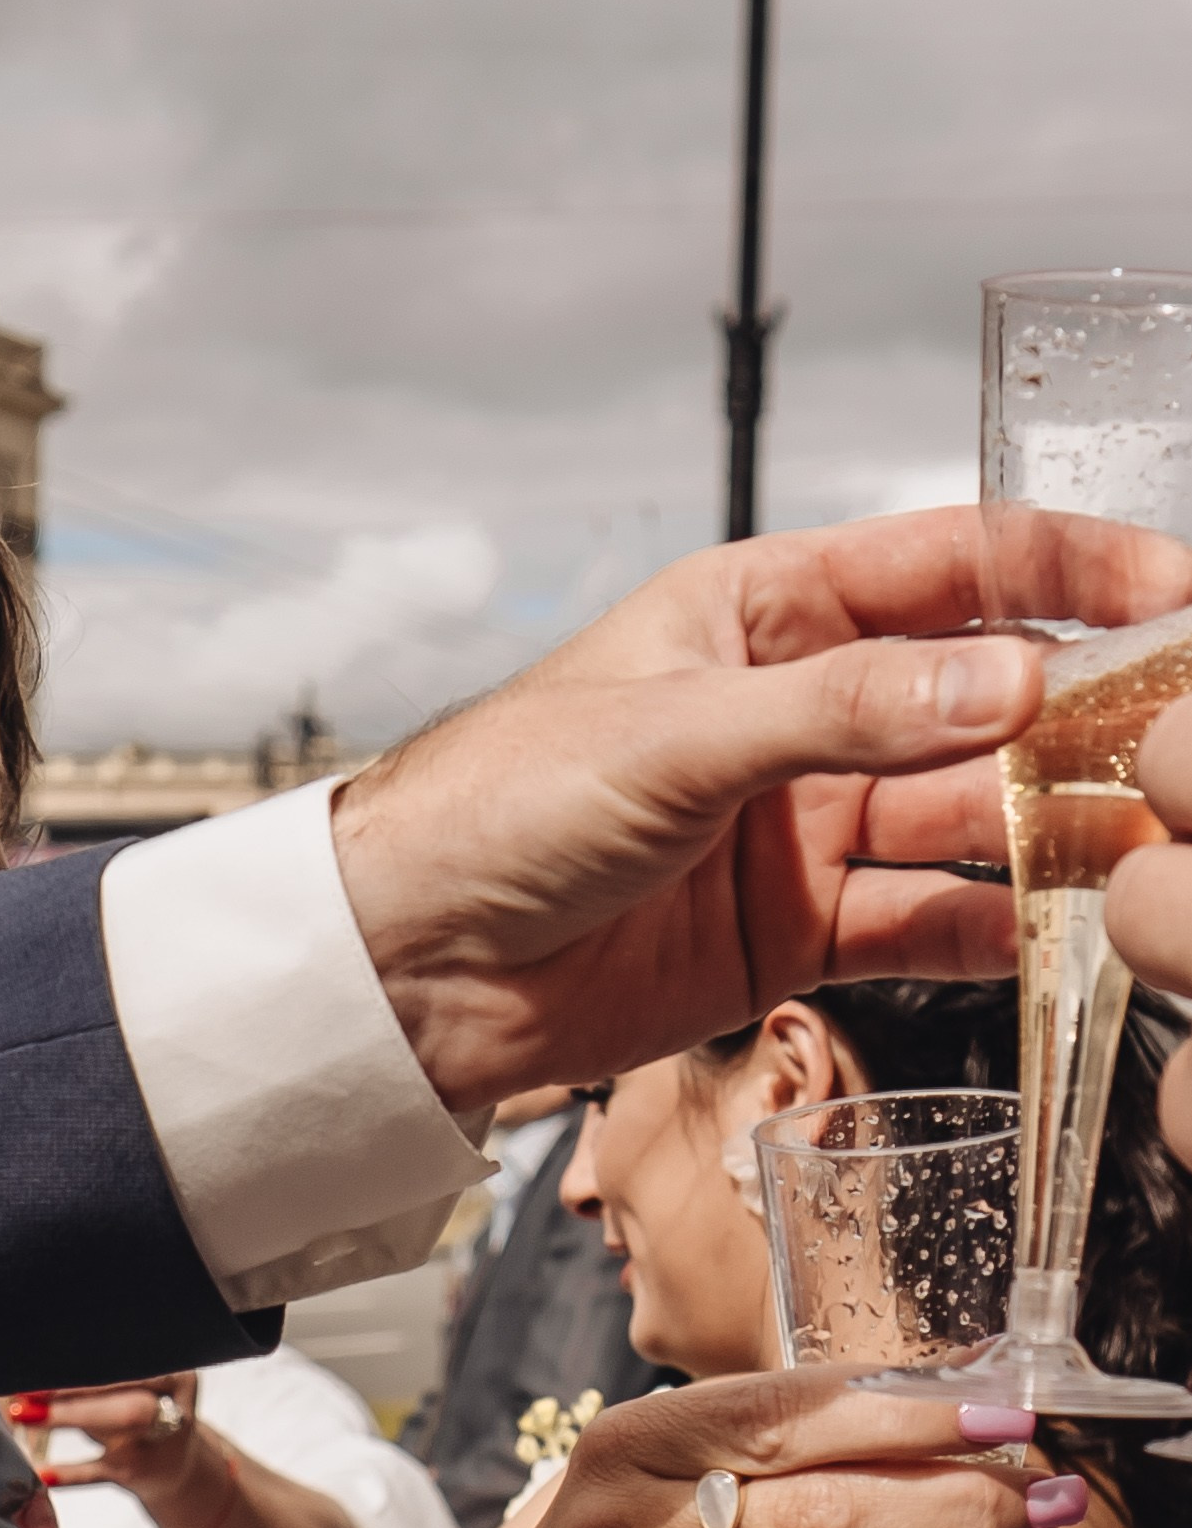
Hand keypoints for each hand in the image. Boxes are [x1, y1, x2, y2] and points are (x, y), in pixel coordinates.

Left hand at [28, 1373, 205, 1503]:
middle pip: (128, 1396)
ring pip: (116, 1428)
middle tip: (30, 1388)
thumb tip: (43, 1361)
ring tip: (25, 1413)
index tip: (49, 1360)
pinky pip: (98, 1473)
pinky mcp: (135, 1476)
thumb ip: (100, 1379)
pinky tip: (42, 1471)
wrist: (176, 1470)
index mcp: (177, 1379)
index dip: (90, 1366)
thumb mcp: (134, 1392)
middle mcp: (173, 1411)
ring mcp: (156, 1447)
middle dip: (78, 1391)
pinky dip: (68, 1473)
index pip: (133, 1368)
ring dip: (67, 1418)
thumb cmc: (144, 1417)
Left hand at [333, 503, 1191, 1106]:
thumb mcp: (677, 736)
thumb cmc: (502, 801)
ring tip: (1154, 836)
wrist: (412, 962)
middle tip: (1179, 736)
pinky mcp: (802, 927)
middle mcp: (803, 709)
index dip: (1066, 569)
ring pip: (974, 811)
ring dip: (1064, 825)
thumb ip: (846, 712)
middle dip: (1090, 711)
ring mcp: (808, 821)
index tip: (1171, 588)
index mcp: (764, 613)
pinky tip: (1073, 927)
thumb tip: (1008, 685)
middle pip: (984, 695)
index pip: (948, 565)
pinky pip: (930, 918)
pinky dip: (1004, 923)